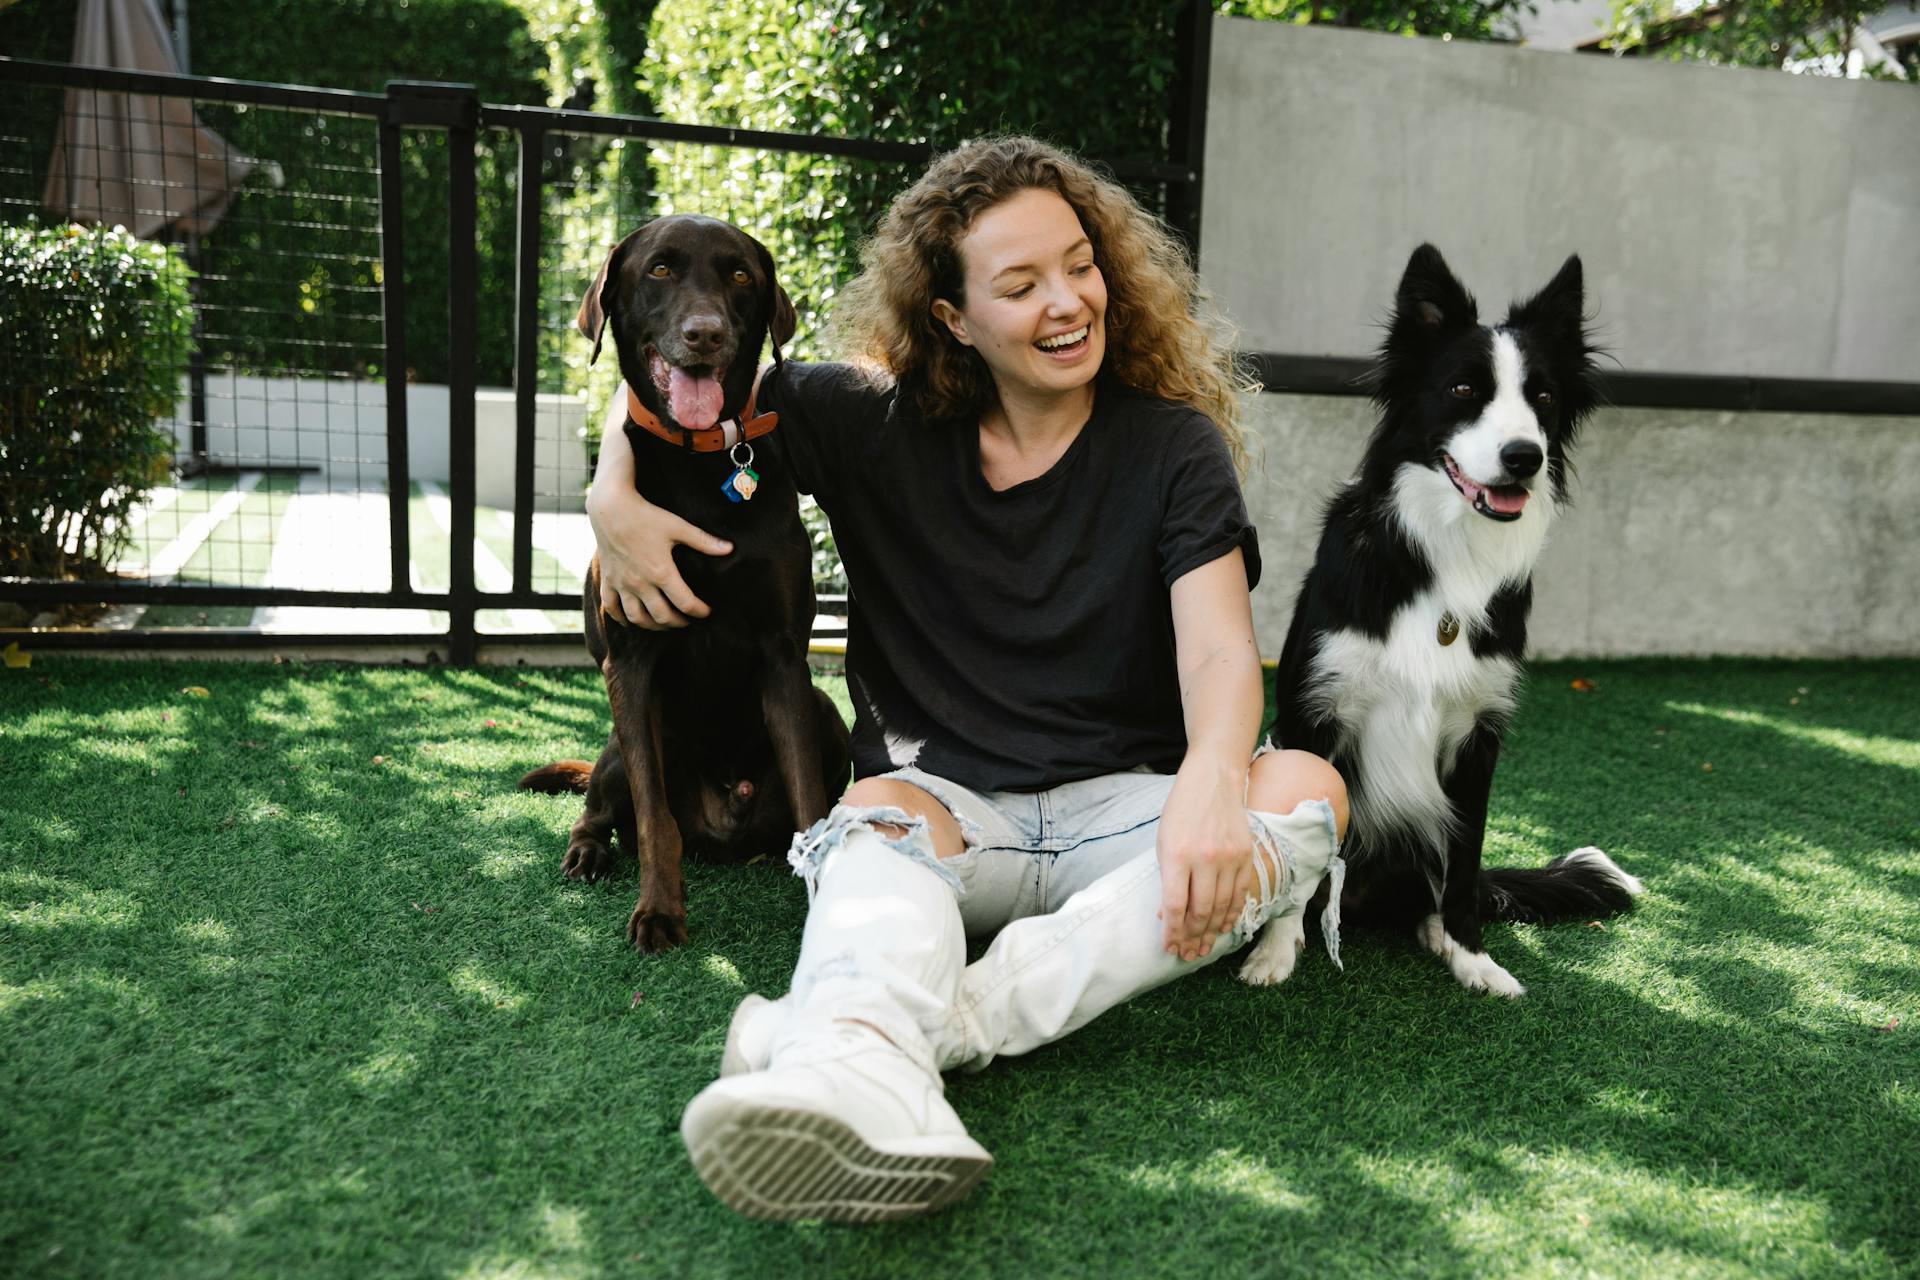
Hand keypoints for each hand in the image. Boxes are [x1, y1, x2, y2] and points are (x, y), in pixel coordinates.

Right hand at [586, 483, 731, 628]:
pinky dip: (620, 618)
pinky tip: (630, 620)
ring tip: (663, 623)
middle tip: (687, 620)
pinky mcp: (608, 579)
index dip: (699, 611)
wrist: (610, 507)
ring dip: (652, 625)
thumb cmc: (645, 515)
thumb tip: (729, 548)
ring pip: (637, 618)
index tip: (707, 612)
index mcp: (661, 572)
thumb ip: (703, 541)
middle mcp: (640, 583)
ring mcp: (622, 584)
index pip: (685, 603)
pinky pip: (611, 607)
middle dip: (678, 622)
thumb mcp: (677, 526)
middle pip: (662, 616)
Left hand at [1156, 759, 1255, 962]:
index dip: (1173, 932)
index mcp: (1177, 854)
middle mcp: (1205, 858)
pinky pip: (1240, 894)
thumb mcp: (1163, 841)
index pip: (1176, 905)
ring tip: (1204, 948)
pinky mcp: (1246, 856)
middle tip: (1188, 955)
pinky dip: (1232, 914)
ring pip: (1222, 907)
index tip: (1170, 948)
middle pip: (1200, 911)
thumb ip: (1167, 878)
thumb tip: (1168, 915)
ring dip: (1212, 932)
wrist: (1213, 779)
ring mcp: (1229, 858)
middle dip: (1193, 938)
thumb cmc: (1182, 810)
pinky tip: (1224, 928)